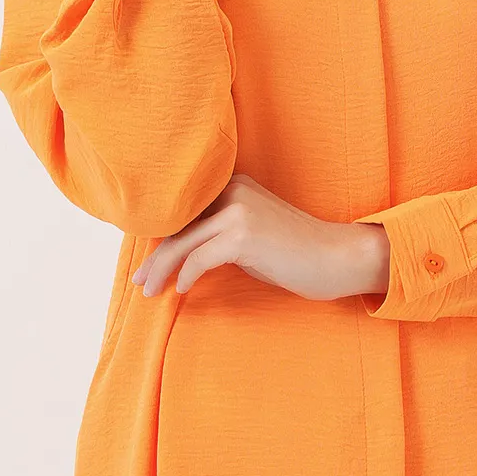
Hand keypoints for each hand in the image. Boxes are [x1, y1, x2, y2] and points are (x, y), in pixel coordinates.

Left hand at [131, 173, 390, 303]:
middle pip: (178, 225)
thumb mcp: (252, 234)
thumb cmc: (295, 253)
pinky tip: (183, 290)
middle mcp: (233, 191)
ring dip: (162, 269)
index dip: (160, 235)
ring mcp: (239, 211)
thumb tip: (182, 253)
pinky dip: (187, 276)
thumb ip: (220, 233)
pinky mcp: (244, 235)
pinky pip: (200, 258)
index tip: (147, 262)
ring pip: (183, 242)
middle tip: (139, 280)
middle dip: (155, 256)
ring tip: (149, 290)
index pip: (184, 210)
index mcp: (234, 185)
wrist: (337, 257)